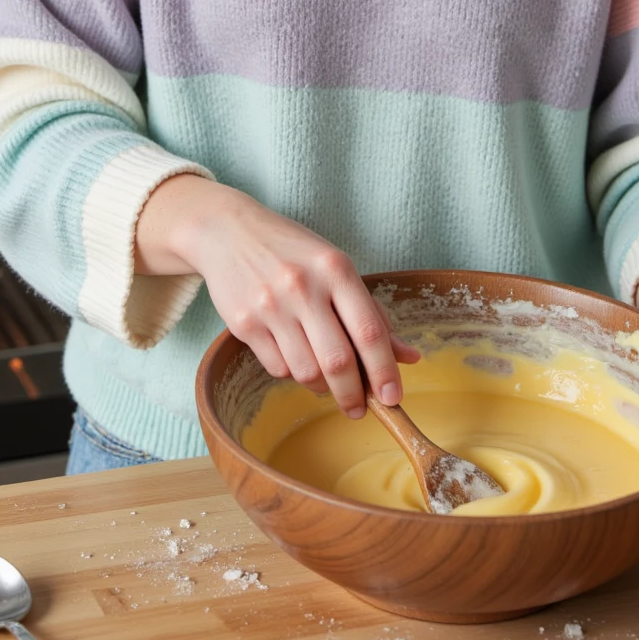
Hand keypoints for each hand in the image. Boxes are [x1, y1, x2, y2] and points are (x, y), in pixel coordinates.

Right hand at [136, 175, 420, 416]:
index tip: (393, 398)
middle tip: (359, 408)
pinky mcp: (243, 324)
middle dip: (353, 395)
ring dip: (322, 386)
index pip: (369, 331)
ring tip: (326, 378)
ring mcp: (270, 306)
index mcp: (335, 268)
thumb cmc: (293, 252)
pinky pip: (277, 368)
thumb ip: (372, 313)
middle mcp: (303, 286)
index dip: (385, 371)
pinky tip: (294, 354)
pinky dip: (292, 372)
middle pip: (338, 362)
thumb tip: (410, 357)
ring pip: (306, 372)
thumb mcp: (336, 268)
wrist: (228, 231)